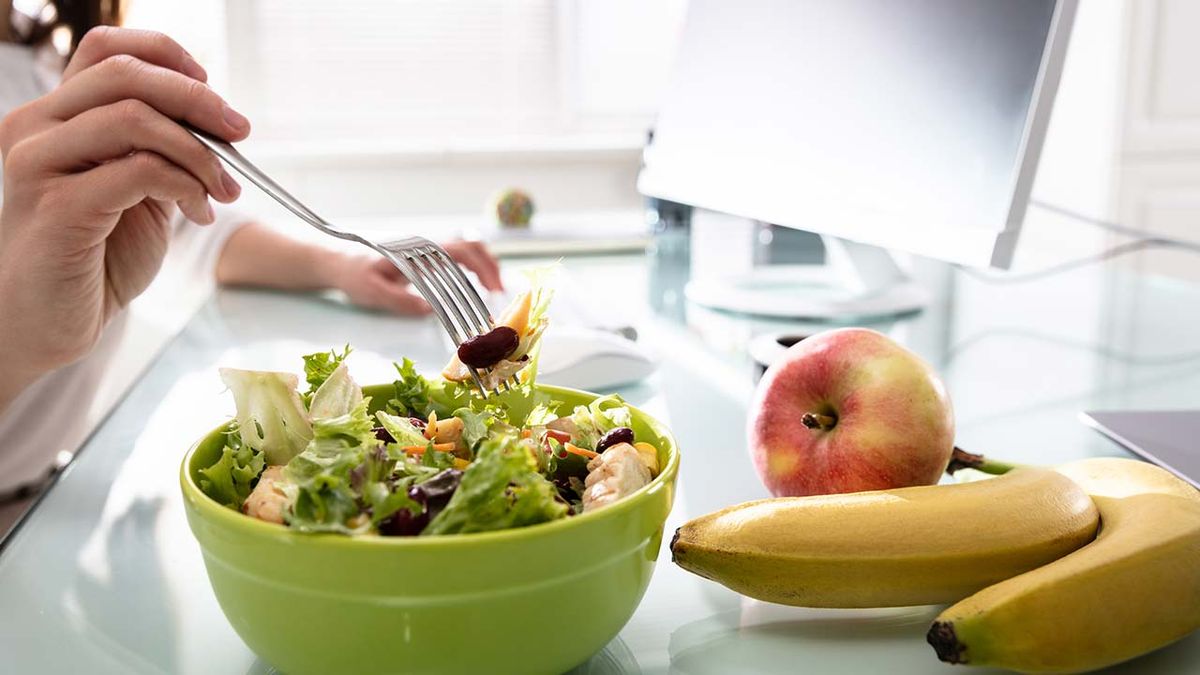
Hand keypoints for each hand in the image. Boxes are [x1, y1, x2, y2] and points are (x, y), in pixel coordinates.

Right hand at [0, 27, 246, 389]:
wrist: (48, 322)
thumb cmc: (94, 257)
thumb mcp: (135, 191)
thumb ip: (158, 149)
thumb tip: (217, 121)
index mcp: (53, 117)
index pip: (106, 49)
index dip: (167, 56)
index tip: (211, 90)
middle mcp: (34, 128)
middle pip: (125, 76)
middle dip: (198, 101)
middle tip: (240, 133)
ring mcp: (39, 165)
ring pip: (135, 119)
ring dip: (198, 152)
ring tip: (222, 190)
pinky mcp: (58, 207)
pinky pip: (140, 171)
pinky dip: (185, 185)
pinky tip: (198, 213)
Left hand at [332, 240, 503, 315]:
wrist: (337, 259)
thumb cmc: (353, 274)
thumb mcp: (371, 291)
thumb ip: (399, 300)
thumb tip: (428, 310)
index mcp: (416, 248)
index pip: (458, 250)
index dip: (481, 267)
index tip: (492, 289)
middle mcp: (425, 242)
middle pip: (470, 244)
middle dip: (490, 266)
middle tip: (498, 292)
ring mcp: (426, 246)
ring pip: (466, 246)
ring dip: (484, 264)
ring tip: (492, 288)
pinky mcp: (425, 254)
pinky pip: (456, 254)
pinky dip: (472, 266)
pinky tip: (476, 283)